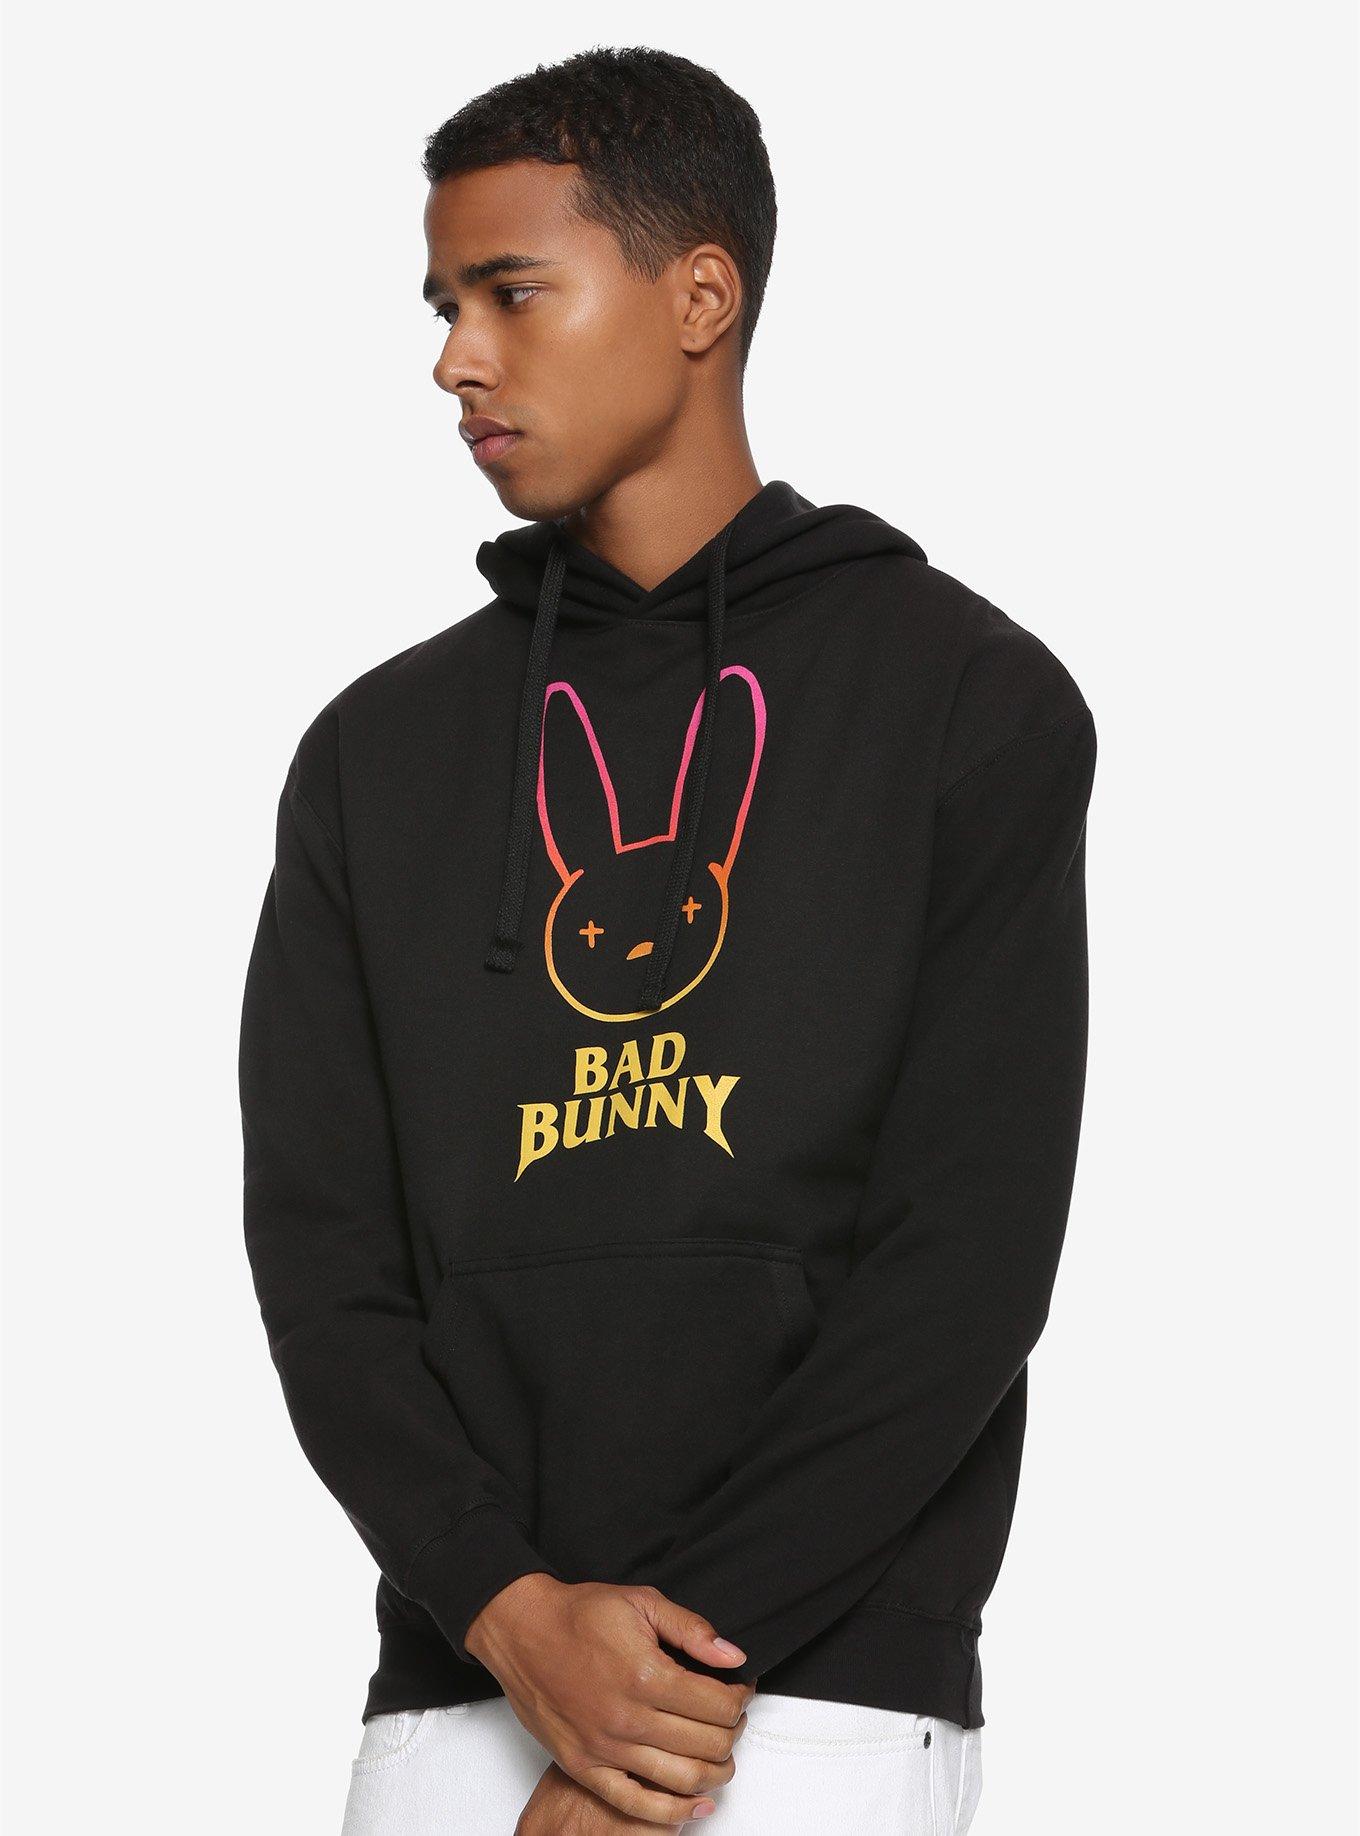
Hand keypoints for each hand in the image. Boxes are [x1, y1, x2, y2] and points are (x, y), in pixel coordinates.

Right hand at [466, 1575, 754, 1823]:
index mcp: (646, 1675)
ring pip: (683, 1781)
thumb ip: (692, 1629)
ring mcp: (605, 1749)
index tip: (740, 1688)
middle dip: (733, 1732)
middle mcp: (628, 1719)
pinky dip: (674, 1813)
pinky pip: (637, 1805)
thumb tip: (733, 1656)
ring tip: (721, 1755)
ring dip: (715, 1773)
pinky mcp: (584, 1767)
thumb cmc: (578, 1614)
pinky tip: (696, 1804)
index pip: (719, 1706)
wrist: (522, 1630)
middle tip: (732, 1716)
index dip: (740, 1697)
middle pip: (708, 1746)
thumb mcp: (641, 1601)